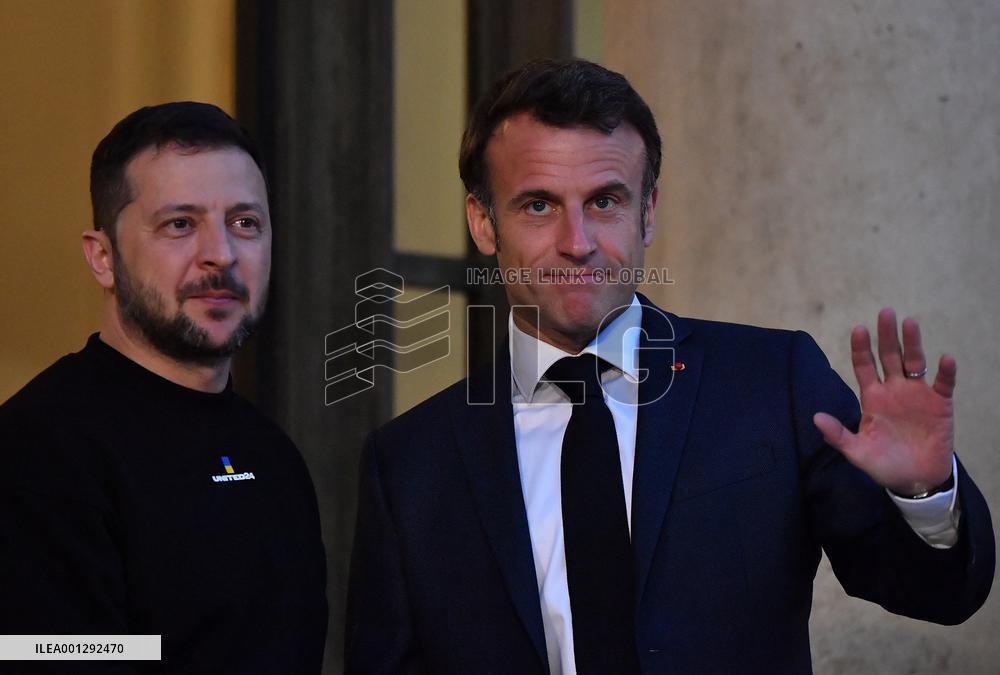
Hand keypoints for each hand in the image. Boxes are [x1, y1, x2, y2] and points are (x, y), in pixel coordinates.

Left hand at [813, 308, 954, 495]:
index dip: (861, 348)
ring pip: (914, 362)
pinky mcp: (940, 404)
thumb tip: (815, 417)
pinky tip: (945, 359)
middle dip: (887, 335)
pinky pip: (943, 384)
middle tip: (885, 312)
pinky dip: (945, 372)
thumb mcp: (857, 452)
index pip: (864, 366)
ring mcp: (918, 395)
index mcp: (872, 397)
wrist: (915, 481)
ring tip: (909, 323)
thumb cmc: (884, 464)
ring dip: (913, 343)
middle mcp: (894, 390)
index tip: (858, 329)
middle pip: (889, 357)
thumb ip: (838, 435)